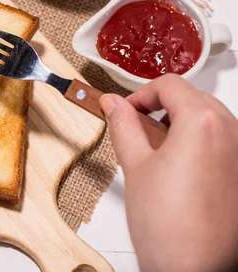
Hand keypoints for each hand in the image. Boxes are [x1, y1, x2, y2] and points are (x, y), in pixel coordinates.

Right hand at [100, 74, 237, 271]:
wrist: (195, 269)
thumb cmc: (169, 226)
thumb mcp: (135, 166)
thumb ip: (123, 125)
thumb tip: (112, 103)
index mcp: (203, 122)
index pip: (169, 85)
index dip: (140, 94)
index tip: (125, 111)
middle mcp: (231, 131)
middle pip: (191, 97)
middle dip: (160, 107)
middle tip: (135, 128)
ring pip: (209, 118)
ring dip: (180, 123)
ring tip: (155, 151)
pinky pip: (222, 141)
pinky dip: (198, 142)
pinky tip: (178, 169)